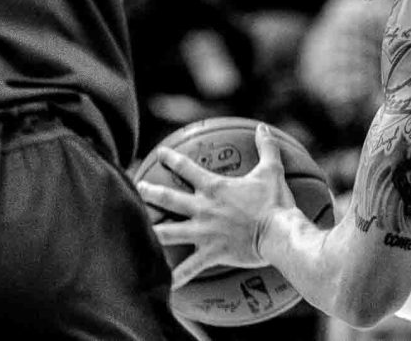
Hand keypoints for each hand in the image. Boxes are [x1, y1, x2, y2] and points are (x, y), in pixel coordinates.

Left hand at [135, 124, 296, 287]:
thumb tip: (263, 127)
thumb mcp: (272, 170)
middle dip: (149, 192)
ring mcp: (204, 232)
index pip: (187, 168)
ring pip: (169, 232)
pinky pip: (189, 268)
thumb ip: (266, 147)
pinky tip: (162, 284)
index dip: (172, 159)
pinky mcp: (211, 253)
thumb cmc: (275, 202)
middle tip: (135, 188)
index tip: (159, 153)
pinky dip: (175, 277)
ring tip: (131, 233)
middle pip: (169, 199)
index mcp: (214, 188)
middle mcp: (203, 208)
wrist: (279, 233)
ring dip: (150, 231)